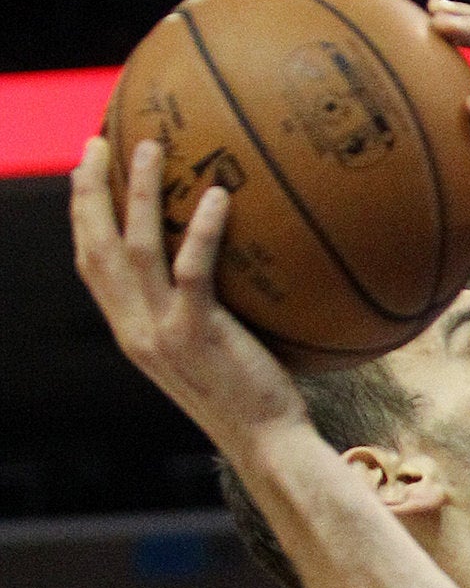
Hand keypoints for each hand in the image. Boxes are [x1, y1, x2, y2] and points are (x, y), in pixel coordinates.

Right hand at [70, 136, 310, 450]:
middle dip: (89, 190)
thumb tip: (217, 266)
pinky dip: (201, 229)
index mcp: (132, 333)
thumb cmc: (252, 401)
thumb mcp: (208, 355)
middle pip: (96, 247)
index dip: (82, 216)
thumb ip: (194, 314)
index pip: (91, 266)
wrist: (268, 447)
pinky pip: (194, 269)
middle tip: (98, 141)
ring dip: (137, 192)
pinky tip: (216, 194)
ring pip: (135, 247)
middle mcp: (136, 331)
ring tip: (150, 146)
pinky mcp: (198, 335)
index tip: (86, 172)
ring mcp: (163, 333)